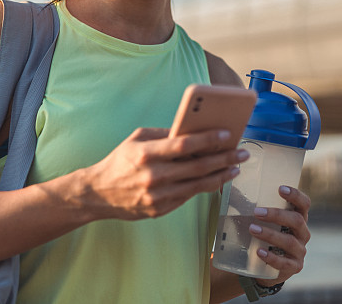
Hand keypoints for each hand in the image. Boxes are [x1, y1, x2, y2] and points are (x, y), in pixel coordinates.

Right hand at [83, 127, 247, 219]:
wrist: (98, 194)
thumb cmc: (120, 161)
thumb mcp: (136, 140)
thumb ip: (163, 134)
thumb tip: (193, 130)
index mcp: (146, 154)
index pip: (184, 145)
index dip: (208, 139)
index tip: (227, 133)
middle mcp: (153, 176)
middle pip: (197, 167)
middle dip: (224, 158)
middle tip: (242, 152)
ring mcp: (157, 196)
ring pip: (198, 185)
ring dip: (220, 175)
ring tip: (235, 166)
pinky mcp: (159, 210)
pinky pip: (188, 196)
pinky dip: (204, 187)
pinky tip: (217, 178)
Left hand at [249, 186, 310, 285]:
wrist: (261, 267)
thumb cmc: (261, 236)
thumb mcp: (259, 221)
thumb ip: (246, 204)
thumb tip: (224, 187)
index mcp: (297, 217)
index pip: (304, 203)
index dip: (295, 195)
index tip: (280, 189)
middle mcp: (302, 233)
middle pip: (297, 220)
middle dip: (276, 215)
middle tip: (256, 211)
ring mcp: (299, 251)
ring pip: (289, 241)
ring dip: (270, 234)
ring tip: (252, 229)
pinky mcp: (293, 267)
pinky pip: (284, 263)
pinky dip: (271, 257)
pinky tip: (259, 252)